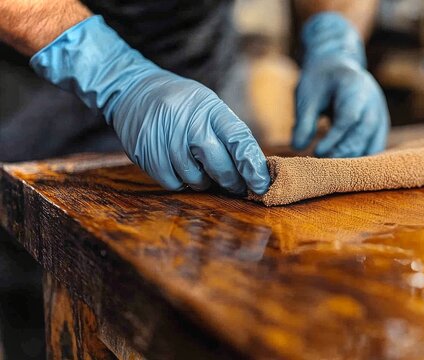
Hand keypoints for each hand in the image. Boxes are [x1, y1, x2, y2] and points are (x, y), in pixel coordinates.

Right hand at [30, 16, 269, 193]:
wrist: (132, 90)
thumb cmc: (182, 103)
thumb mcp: (208, 106)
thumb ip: (229, 134)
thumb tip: (252, 171)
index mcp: (210, 109)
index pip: (238, 139)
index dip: (252, 165)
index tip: (262, 184)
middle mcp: (188, 123)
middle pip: (219, 166)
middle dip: (232, 181)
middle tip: (237, 186)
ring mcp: (166, 139)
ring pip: (196, 179)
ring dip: (204, 181)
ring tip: (200, 166)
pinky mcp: (147, 155)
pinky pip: (174, 183)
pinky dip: (181, 183)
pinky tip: (181, 168)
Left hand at [292, 12, 389, 157]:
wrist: (337, 66)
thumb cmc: (319, 81)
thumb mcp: (306, 96)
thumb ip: (303, 121)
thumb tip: (298, 147)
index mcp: (354, 86)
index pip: (347, 117)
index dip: (334, 138)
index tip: (317, 152)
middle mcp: (373, 100)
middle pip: (362, 133)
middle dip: (343, 152)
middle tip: (322, 164)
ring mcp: (380, 113)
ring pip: (372, 143)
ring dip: (352, 159)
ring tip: (330, 167)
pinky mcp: (380, 125)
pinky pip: (375, 146)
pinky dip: (361, 158)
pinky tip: (344, 166)